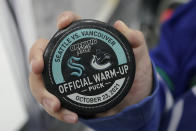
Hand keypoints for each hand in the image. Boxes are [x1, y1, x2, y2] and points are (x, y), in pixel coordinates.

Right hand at [29, 11, 151, 122]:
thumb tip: (120, 25)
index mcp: (86, 45)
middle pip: (44, 53)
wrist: (133, 102)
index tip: (62, 24)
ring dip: (43, 93)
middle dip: (35, 58)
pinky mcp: (68, 96)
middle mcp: (72, 61)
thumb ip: (135, 40)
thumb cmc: (134, 76)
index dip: (64, 22)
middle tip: (38, 68)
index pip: (70, 28)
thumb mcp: (138, 57)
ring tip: (55, 105)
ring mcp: (67, 79)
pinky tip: (71, 116)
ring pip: (42, 81)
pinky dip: (57, 111)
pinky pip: (53, 103)